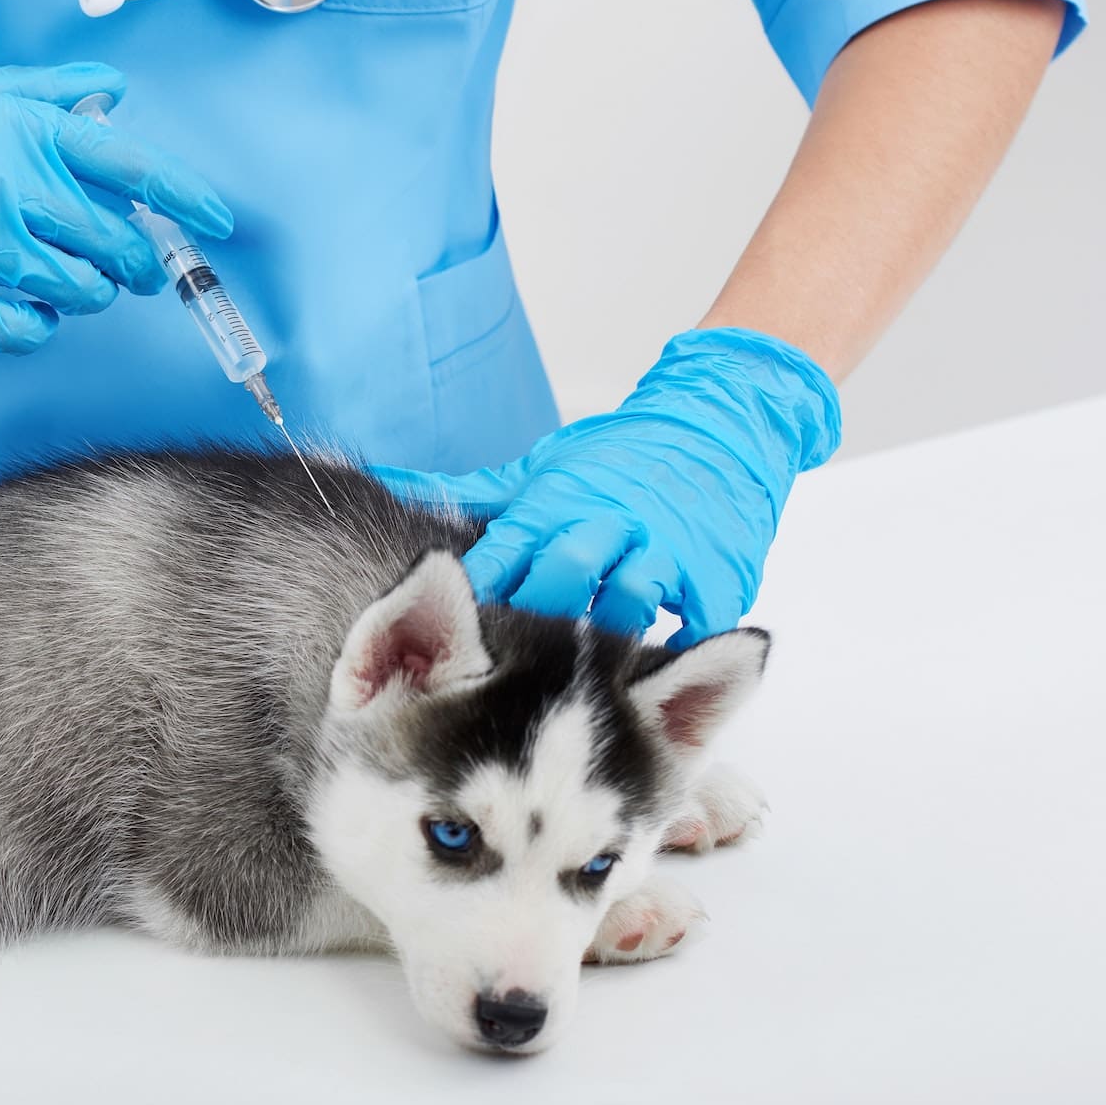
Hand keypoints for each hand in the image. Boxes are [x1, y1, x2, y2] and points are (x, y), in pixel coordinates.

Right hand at [0, 42, 231, 352]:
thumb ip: (49, 93)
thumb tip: (115, 93)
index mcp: (27, 130)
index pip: (133, 167)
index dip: (186, 198)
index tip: (218, 224)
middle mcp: (14, 185)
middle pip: (116, 242)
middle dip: (136, 263)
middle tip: (128, 268)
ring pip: (79, 292)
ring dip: (88, 295)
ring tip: (68, 284)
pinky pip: (23, 330)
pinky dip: (39, 329)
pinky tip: (29, 313)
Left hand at [370, 328, 840, 646]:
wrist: (716, 423)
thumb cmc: (614, 458)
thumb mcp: (538, 467)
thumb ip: (465, 492)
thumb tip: (389, 484)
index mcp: (555, 502)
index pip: (504, 556)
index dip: (477, 596)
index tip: (453, 630)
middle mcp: (606, 523)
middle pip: (562, 577)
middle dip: (536, 617)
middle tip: (511, 671)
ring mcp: (664, 550)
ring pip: (627, 604)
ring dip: (604, 638)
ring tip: (583, 676)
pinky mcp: (715, 576)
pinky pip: (694, 626)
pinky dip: (677, 652)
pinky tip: (655, 681)